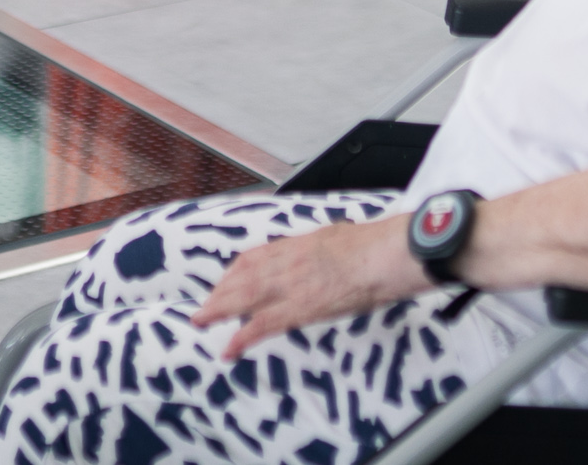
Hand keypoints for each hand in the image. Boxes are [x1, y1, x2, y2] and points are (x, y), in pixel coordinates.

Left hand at [196, 215, 423, 356]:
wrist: (385, 255)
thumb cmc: (374, 246)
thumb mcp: (340, 237)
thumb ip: (324, 247)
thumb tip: (325, 248)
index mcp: (298, 244)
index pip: (256, 257)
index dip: (235, 272)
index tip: (225, 283)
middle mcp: (288, 262)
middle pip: (243, 277)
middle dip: (220, 293)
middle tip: (204, 308)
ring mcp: (291, 285)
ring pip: (244, 298)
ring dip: (219, 310)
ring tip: (202, 322)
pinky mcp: (300, 308)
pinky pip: (263, 324)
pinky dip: (242, 337)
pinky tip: (230, 349)